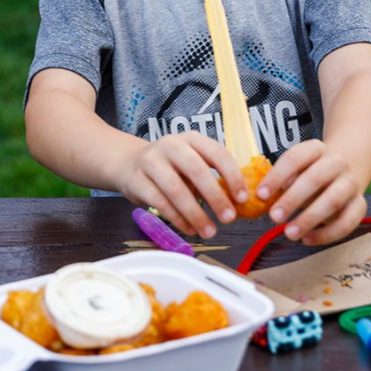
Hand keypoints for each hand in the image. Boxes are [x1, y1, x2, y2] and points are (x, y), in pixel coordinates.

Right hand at [115, 133, 243, 238]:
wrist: (128, 163)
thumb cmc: (170, 166)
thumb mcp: (191, 162)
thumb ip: (211, 177)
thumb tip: (238, 204)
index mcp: (191, 139)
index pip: (217, 153)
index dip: (232, 176)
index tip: (243, 199)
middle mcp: (171, 145)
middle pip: (196, 170)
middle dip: (215, 197)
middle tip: (229, 218)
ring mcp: (151, 161)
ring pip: (176, 190)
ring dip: (195, 214)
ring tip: (209, 232)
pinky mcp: (136, 179)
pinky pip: (159, 202)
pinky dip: (177, 219)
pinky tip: (189, 229)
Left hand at [256, 140, 365, 245]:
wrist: (345, 170)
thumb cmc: (309, 172)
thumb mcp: (296, 169)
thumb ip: (282, 181)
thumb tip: (261, 199)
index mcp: (316, 148)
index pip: (295, 158)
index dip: (276, 176)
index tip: (260, 195)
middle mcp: (337, 162)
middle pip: (315, 178)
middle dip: (292, 199)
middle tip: (274, 217)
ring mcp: (351, 183)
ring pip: (333, 201)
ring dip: (309, 218)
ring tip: (289, 233)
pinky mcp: (360, 204)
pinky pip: (347, 222)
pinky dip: (327, 233)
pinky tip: (307, 239)